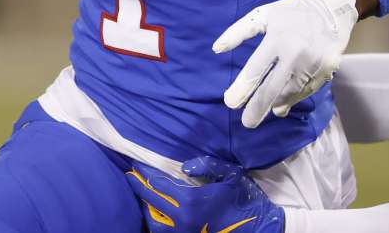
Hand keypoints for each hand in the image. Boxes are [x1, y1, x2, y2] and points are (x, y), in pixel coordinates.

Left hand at [128, 157, 284, 232]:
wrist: (257, 227)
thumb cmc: (243, 199)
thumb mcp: (230, 175)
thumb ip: (206, 165)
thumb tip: (184, 167)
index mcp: (190, 201)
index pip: (158, 184)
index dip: (145, 173)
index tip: (135, 163)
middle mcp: (181, 219)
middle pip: (150, 201)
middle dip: (138, 186)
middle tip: (130, 175)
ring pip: (153, 220)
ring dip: (144, 205)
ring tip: (141, 193)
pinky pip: (163, 231)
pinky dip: (155, 221)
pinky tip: (155, 212)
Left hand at [214, 0, 358, 128]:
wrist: (331, 7)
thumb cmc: (290, 12)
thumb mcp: (262, 15)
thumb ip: (238, 32)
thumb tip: (216, 48)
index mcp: (277, 38)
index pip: (255, 71)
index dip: (241, 90)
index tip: (230, 102)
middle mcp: (295, 53)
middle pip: (272, 89)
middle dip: (257, 109)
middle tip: (247, 123)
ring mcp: (313, 63)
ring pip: (290, 94)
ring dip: (276, 104)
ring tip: (266, 111)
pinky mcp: (327, 69)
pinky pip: (306, 91)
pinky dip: (294, 98)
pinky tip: (284, 103)